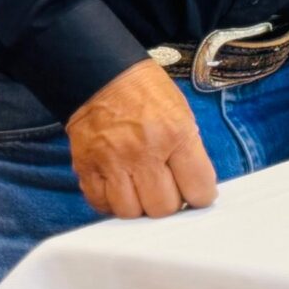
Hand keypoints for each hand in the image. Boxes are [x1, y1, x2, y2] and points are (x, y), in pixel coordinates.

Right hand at [67, 61, 218, 219]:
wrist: (102, 76)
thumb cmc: (146, 93)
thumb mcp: (182, 113)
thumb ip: (189, 152)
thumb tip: (194, 187)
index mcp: (175, 135)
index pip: (198, 188)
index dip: (201, 196)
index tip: (198, 194)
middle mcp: (144, 152)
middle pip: (163, 208)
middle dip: (171, 203)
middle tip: (169, 189)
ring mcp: (112, 162)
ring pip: (131, 212)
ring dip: (140, 206)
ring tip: (143, 189)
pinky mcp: (86, 167)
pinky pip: (101, 204)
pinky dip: (112, 203)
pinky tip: (120, 188)